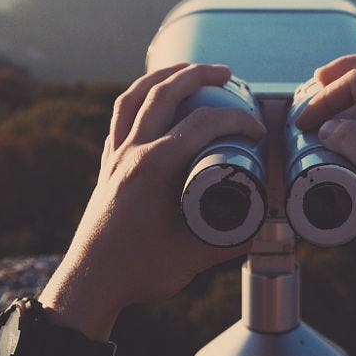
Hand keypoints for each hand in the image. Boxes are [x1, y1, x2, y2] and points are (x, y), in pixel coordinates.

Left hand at [40, 63, 265, 335]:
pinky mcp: (108, 164)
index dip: (235, 120)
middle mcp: (132, 152)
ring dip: (163, 76)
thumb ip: (233, 239)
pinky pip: (120, 117)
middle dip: (198, 75)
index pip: (202, 125)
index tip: (257, 129)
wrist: (88, 285)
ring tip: (188, 70)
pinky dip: (138, 99)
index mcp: (153, 168)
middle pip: (164, 93)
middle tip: (227, 74)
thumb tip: (267, 224)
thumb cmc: (138, 272)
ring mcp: (115, 156)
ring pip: (135, 97)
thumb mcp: (193, 257)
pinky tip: (152, 100)